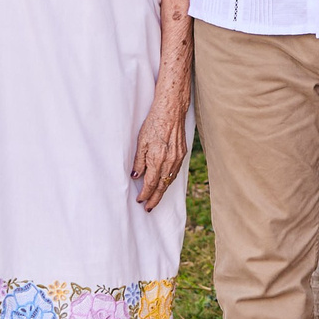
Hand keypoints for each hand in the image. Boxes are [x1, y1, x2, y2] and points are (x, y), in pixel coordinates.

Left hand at [132, 70, 189, 210]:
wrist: (171, 110)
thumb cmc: (154, 123)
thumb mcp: (141, 142)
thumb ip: (139, 161)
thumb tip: (136, 176)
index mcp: (158, 159)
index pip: (151, 183)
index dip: (145, 194)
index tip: (139, 200)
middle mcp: (170, 161)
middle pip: (162, 186)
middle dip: (155, 198)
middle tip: (148, 208)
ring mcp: (178, 158)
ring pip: (169, 180)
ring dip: (162, 191)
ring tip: (155, 198)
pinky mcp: (182, 153)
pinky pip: (175, 172)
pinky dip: (169, 180)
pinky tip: (165, 183)